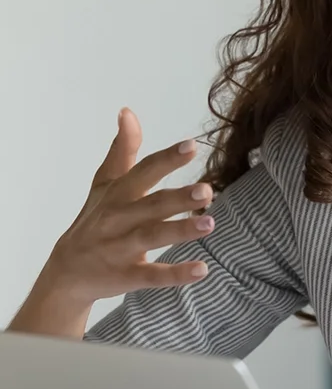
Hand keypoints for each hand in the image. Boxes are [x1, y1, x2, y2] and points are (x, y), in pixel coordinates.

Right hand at [37, 109, 212, 305]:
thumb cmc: (95, 220)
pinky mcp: (126, 276)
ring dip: (180, 231)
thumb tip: (128, 112)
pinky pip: (152, 276)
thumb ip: (122, 150)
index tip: (192, 145)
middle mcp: (118, 219)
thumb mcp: (106, 184)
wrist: (65, 273)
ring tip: (210, 224)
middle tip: (208, 190)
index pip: (143, 172)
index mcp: (118, 194)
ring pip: (151, 237)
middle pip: (150, 205)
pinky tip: (202, 269)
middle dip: (178, 197)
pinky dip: (176, 274)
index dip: (166, 159)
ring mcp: (121, 249)